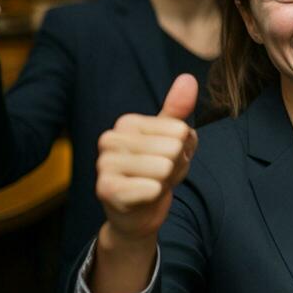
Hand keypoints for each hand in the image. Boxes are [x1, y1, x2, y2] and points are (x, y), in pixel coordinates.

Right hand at [95, 75, 199, 245]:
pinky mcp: (106, 190)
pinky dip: (156, 196)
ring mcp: (104, 164)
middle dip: (176, 166)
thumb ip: (179, 109)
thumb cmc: (156, 171)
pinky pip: (152, 188)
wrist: (137, 213)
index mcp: (126, 123)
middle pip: (173, 148)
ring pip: (164, 167)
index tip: (167, 158)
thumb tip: (188, 78)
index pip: (181, 131)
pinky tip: (144, 197)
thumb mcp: (172, 138)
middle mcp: (110, 140)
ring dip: (166, 181)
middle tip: (160, 175)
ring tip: (152, 184)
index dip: (183, 149)